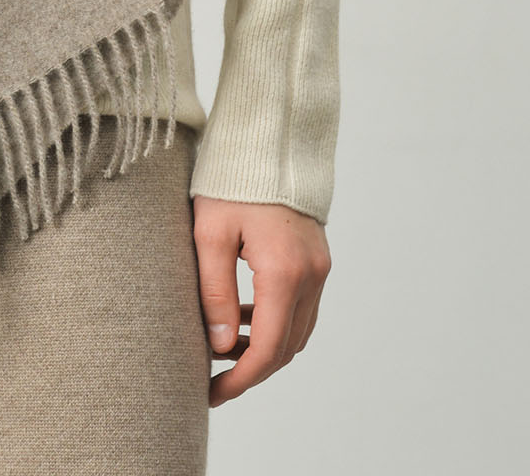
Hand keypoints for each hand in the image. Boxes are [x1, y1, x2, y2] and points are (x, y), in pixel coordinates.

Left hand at [191, 196, 330, 406]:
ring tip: (223, 349)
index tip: (212, 393)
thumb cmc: (232, 180)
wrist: (269, 136)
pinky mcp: (317, 257)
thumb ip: (215, 293)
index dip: (241, 379)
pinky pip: (301, 307)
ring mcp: (319, 267)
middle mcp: (311, 275)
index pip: (268, 349)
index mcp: (284, 272)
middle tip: (213, 380)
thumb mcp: (210, 234)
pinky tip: (245, 317)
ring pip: (297, 331)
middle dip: (251, 370)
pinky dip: (277, 322)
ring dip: (265, 348)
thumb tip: (220, 347)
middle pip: (286, 348)